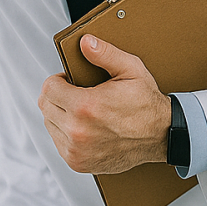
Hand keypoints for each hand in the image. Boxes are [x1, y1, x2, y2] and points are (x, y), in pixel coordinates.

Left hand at [39, 34, 170, 174]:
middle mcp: (78, 131)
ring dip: (60, 114)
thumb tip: (85, 42)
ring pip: (49, 124)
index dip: (58, 80)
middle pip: (45, 106)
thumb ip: (105, 54)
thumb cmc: (146, 104)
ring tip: (82, 110)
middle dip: (57, 96)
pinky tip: (84, 126)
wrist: (160, 135)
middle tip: (76, 93)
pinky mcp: (77, 162)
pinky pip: (58, 142)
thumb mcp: (131, 70)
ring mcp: (76, 150)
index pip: (48, 88)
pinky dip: (66, 132)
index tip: (70, 81)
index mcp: (86, 107)